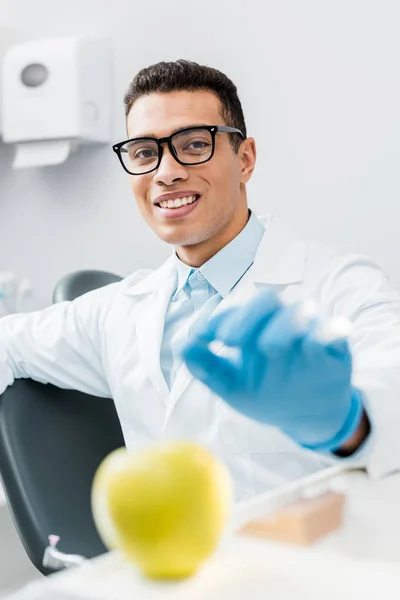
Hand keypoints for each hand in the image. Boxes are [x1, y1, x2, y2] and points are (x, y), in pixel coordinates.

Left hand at [182, 289, 363, 450]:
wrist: (306, 415)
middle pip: (266, 302)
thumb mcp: (232, 385)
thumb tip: (181, 346)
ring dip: (283, 324)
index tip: (204, 337)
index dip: (218, 320)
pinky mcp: (335, 345)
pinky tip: (318, 339)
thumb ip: (207, 367)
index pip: (235, 312)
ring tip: (269, 347)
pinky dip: (328, 330)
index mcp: (254, 327)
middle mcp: (281, 321)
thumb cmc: (265, 392)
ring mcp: (308, 330)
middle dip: (246, 317)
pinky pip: (334, 331)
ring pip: (299, 313)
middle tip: (228, 339)